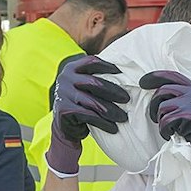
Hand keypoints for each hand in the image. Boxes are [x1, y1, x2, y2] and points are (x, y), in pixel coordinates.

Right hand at [46, 55, 128, 177]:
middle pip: (94, 82)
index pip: (92, 62)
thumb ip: (97, 79)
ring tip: (123, 117)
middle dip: (113, 91)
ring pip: (92, 101)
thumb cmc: (82, 104)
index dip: (108, 66)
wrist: (65, 127)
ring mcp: (63, 93)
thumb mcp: (87, 88)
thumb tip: (128, 76)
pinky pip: (88, 115)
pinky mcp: (64, 110)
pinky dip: (102, 122)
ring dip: (110, 110)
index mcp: (72, 68)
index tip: (123, 72)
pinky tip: (113, 127)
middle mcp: (65, 78)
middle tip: (127, 99)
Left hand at [138, 70, 190, 187]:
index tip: (142, 82)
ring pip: (162, 107)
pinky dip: (165, 131)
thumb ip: (181, 100)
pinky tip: (172, 135)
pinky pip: (165, 122)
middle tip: (155, 118)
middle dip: (153, 105)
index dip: (155, 77)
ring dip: (161, 121)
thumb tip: (159, 98)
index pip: (172, 76)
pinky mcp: (188, 116)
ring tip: (169, 129)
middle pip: (162, 91)